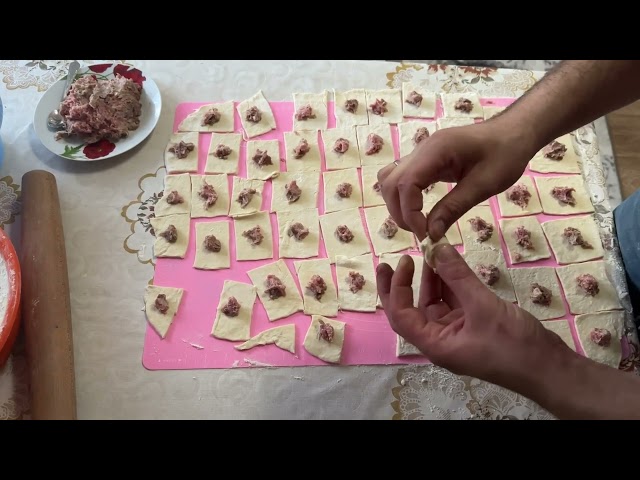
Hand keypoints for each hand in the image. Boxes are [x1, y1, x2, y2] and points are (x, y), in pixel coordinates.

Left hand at [376, 244, 573, 388]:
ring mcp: (458, 333)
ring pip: (436, 303)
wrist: (550, 368)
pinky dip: (453, 284)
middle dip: (405, 285)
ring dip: (433, 279)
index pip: (401, 315)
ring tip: (432, 253)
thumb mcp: (482, 306)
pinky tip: (453, 265)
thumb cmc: (513, 344)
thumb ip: (458, 276)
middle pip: (413, 310)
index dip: (396, 288)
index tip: (401, 262)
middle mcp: (441, 339)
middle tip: (399, 258)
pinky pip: (456, 303)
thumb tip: (436, 249)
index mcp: (435, 344)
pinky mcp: (474, 327)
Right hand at [377, 120, 537, 241]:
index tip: (426, 233)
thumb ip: (454, 207)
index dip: (409, 212)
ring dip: (397, 205)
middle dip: (400, 212)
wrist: (514, 132)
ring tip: (419, 224)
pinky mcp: (424, 160)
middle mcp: (421, 150)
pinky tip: (420, 211)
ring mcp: (420, 154)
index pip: (405, 183)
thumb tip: (431, 233)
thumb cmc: (506, 154)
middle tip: (422, 232)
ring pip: (390, 180)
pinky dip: (404, 197)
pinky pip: (402, 178)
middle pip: (391, 183)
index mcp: (436, 151)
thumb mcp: (484, 184)